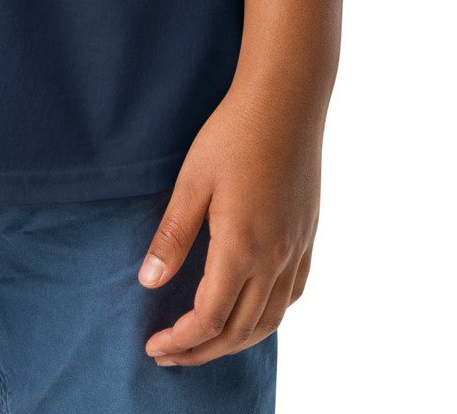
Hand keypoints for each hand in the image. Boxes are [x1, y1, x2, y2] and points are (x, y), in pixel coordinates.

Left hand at [138, 81, 322, 367]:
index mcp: (242, 247)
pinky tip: (251, 311)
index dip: (181, 341)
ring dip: (236, 341)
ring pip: (270, 320)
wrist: (288, 99)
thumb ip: (172, 236)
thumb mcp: (192, 181)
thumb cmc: (233, 133)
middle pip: (239, 330)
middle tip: (169, 356)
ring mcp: (297, 248)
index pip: (210, 318)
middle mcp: (275, 257)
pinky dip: (268, 317)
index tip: (154, 346)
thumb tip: (149, 282)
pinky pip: (292, 295)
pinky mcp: (307, 235)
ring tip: (205, 343)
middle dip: (202, 351)